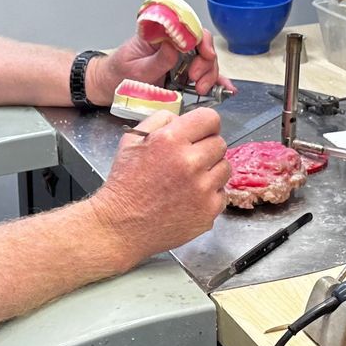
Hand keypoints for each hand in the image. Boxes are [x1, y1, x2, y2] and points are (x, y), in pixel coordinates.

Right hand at [88, 108, 228, 264]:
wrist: (121, 226)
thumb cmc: (125, 184)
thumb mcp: (131, 141)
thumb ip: (160, 121)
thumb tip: (182, 119)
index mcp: (171, 140)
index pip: (210, 119)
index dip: (206, 125)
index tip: (201, 133)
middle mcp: (190, 162)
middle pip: (220, 144)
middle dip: (206, 149)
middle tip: (190, 160)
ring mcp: (202, 189)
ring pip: (225, 168)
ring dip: (211, 171)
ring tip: (189, 180)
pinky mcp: (208, 211)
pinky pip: (222, 194)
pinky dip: (209, 195)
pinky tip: (190, 198)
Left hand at [91, 29, 235, 102]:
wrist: (108, 86)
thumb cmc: (117, 74)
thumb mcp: (134, 69)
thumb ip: (156, 60)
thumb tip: (175, 46)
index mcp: (160, 34)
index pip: (187, 28)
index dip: (200, 39)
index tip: (204, 54)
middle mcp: (172, 43)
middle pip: (201, 44)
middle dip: (206, 62)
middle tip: (197, 81)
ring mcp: (178, 58)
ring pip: (205, 60)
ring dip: (210, 75)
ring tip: (201, 90)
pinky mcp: (181, 73)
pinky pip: (202, 74)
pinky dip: (215, 82)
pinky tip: (225, 89)